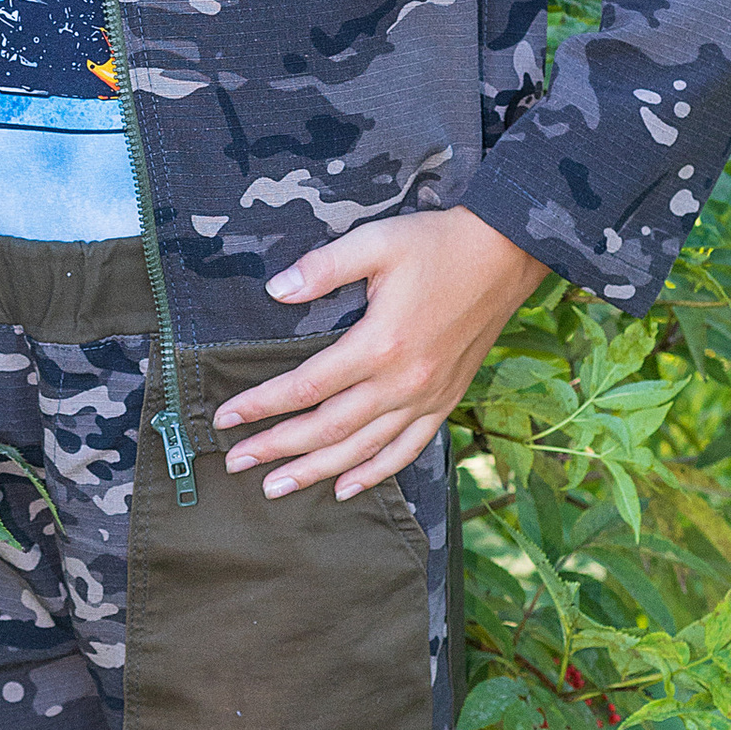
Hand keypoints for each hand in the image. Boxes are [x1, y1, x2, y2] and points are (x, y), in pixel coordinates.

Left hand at [215, 210, 549, 499]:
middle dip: (277, 448)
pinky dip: (375, 474)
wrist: (505, 255)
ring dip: (315, 471)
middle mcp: (403, 382)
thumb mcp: (377, 241)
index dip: (261, 404)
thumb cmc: (438, 243)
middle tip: (235, 462)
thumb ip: (323, 267)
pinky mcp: (446, 401)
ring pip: (363, 449)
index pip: (305, 386)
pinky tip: (345, 488)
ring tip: (274, 488)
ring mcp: (427, 397)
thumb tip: (275, 290)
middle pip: (328, 428)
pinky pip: (407, 450)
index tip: (226, 417)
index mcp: (379, 343)